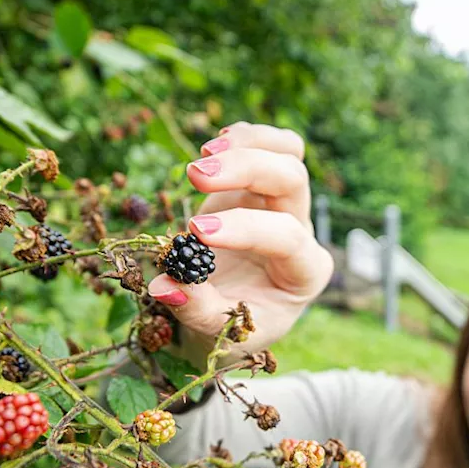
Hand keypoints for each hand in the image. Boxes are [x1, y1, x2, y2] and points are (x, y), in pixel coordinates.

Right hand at [146, 122, 333, 359]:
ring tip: (203, 152)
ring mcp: (284, 205)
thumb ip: (196, 308)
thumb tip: (164, 285)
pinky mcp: (260, 187)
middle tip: (195, 175)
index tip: (196, 233)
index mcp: (304, 272)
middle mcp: (302, 232)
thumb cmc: (231, 326)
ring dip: (248, 142)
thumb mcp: (217, 329)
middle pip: (293, 180)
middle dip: (246, 169)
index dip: (244, 229)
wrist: (230, 315)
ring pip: (289, 152)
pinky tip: (212, 146)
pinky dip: (243, 138)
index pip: (286, 237)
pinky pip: (267, 146)